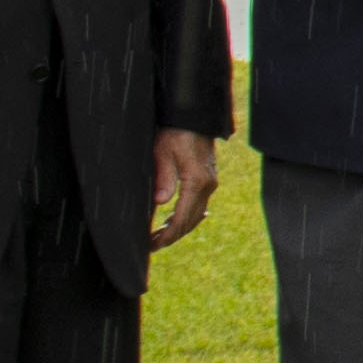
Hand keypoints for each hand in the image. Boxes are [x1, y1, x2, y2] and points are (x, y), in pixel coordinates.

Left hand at [149, 130, 219, 249]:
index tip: (153, 244)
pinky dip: (186, 217)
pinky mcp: (207, 179)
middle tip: (152, 245)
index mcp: (197, 182)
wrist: (194, 117)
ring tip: (161, 236)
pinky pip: (199, 205)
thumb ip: (164, 178)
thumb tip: (160, 203)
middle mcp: (207, 185)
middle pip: (190, 220)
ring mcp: (210, 183)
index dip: (167, 234)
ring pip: (196, 215)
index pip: (182, 217)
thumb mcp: (163, 153)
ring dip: (179, 228)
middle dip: (172, 235)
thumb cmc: (176, 132)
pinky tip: (176, 220)